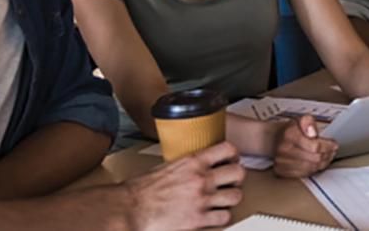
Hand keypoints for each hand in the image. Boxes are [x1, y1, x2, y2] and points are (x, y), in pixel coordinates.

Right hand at [125, 141, 244, 230]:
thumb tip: (196, 166)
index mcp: (192, 162)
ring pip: (235, 196)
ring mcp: (202, 201)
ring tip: (223, 200)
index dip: (233, 155)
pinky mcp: (199, 221)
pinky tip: (213, 216)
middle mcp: (201, 179)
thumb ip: (187, 165)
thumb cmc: (141, 191)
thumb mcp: (167, 167)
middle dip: (236, 177)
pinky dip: (221, 218)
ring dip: (230, 199)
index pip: (227, 149)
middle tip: (231, 181)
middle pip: (238, 172)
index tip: (231, 160)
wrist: (130, 210)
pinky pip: (225, 218)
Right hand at [273, 115, 337, 178]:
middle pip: (315, 158)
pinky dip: (314, 169)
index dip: (328, 146)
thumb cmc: (291, 130)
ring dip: (322, 163)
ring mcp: (282, 162)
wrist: (273, 139)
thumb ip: (309, 122)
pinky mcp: (282, 172)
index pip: (315, 146)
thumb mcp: (301, 119)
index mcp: (289, 134)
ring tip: (326, 156)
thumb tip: (313, 133)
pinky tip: (317, 163)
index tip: (334, 144)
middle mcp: (284, 149)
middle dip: (327, 155)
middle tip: (332, 151)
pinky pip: (304, 174)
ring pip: (311, 168)